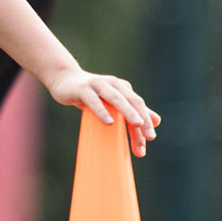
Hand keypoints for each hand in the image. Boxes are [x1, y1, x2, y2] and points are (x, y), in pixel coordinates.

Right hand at [44, 68, 158, 155]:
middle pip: (132, 102)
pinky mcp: (83, 89)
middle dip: (143, 119)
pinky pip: (94, 101)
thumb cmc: (90, 93)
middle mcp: (114, 84)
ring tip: (138, 124)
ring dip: (128, 111)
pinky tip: (109, 122)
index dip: (146, 123)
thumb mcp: (113, 101)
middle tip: (150, 137)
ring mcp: (98, 85)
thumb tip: (157, 121)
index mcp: (123, 88)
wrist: (64, 79)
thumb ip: (134, 110)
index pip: (138, 106)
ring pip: (116, 98)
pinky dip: (102, 111)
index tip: (149, 141)